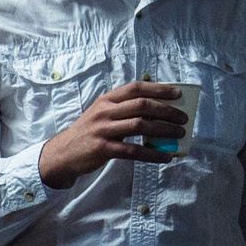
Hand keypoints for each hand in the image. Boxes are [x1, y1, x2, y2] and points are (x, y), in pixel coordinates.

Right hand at [36, 82, 185, 187]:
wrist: (62, 154)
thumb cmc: (88, 133)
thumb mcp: (101, 114)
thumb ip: (123, 109)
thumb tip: (158, 109)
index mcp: (106, 100)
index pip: (136, 88)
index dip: (159, 89)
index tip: (178, 94)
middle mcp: (104, 112)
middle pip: (142, 105)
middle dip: (167, 111)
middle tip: (183, 119)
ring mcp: (103, 130)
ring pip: (141, 126)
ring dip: (165, 130)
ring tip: (179, 134)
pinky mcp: (103, 149)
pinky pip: (134, 151)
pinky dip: (153, 154)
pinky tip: (165, 157)